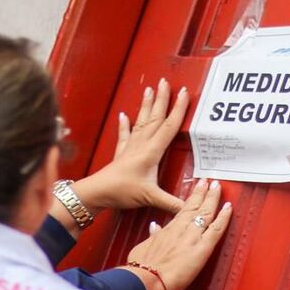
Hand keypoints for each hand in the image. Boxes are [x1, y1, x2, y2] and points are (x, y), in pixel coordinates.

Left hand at [73, 78, 188, 213]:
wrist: (97, 193)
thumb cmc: (122, 192)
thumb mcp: (151, 198)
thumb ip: (173, 203)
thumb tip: (192, 207)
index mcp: (151, 152)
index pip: (169, 126)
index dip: (178, 109)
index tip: (184, 93)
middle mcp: (141, 145)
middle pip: (155, 117)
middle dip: (162, 99)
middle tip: (165, 81)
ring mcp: (130, 147)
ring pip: (141, 121)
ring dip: (146, 105)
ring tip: (149, 89)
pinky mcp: (121, 153)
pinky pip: (124, 134)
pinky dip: (124, 124)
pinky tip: (124, 115)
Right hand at [124, 179, 230, 289]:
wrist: (146, 279)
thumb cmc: (142, 267)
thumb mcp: (144, 247)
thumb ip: (153, 236)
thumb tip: (154, 227)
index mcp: (168, 229)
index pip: (183, 209)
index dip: (192, 197)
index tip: (197, 188)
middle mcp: (181, 228)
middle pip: (195, 205)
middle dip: (203, 192)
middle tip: (209, 181)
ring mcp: (192, 236)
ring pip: (206, 212)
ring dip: (213, 198)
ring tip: (218, 186)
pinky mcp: (202, 248)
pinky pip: (217, 229)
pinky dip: (224, 217)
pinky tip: (229, 207)